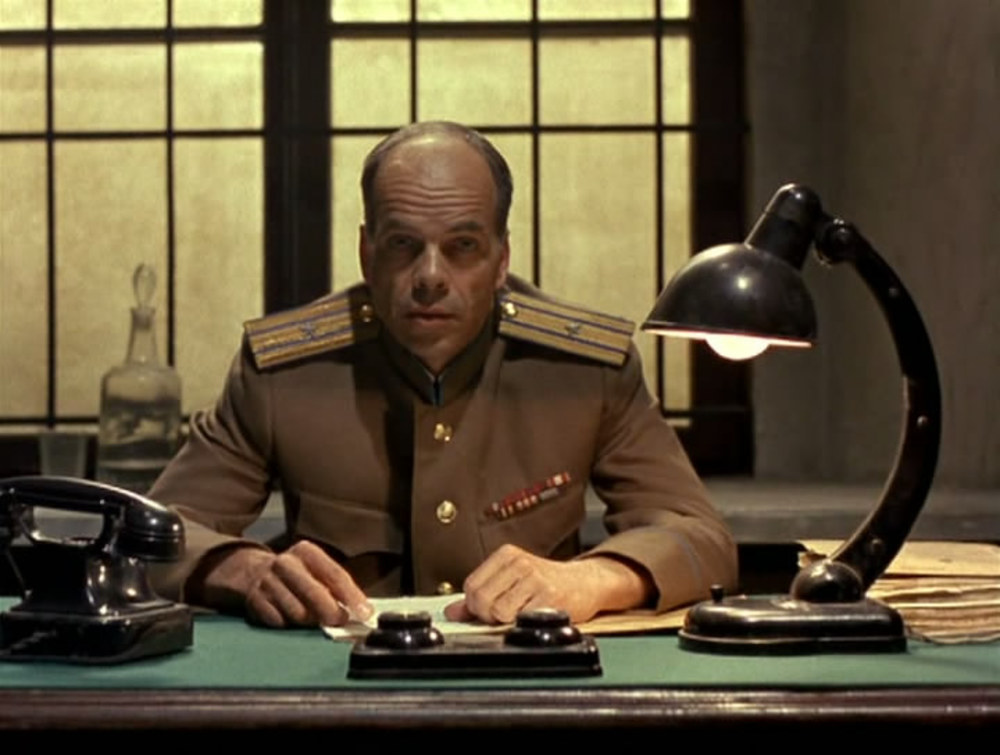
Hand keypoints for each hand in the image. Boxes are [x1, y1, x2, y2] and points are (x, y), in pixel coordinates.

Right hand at [197, 541, 372, 628]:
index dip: (352, 596)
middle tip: (340, 622)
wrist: (250, 571)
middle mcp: (286, 563)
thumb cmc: (295, 574)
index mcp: (306, 552)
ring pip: (298, 613)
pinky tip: (289, 616)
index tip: (365, 613)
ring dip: (309, 622)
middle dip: (332, 613)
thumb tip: (359, 610)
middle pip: (315, 594)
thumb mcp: (314, 568)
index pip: (335, 574)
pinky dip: (288, 624)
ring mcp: (268, 582)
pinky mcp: (255, 601)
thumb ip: (335, 586)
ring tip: (311, 617)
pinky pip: (279, 622)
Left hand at [443, 544, 651, 624]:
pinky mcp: (550, 596)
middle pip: (482, 599)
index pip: (471, 586)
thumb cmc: (547, 584)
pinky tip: (534, 618)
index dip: (476, 606)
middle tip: (505, 617)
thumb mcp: (511, 582)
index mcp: (506, 555)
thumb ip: (481, 595)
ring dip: (507, 622)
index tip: (489, 611)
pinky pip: (521, 620)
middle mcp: (520, 562)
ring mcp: (535, 578)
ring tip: (522, 616)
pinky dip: (523, 626)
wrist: (586, 583)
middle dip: (488, 616)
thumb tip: (451, 611)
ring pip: (499, 611)